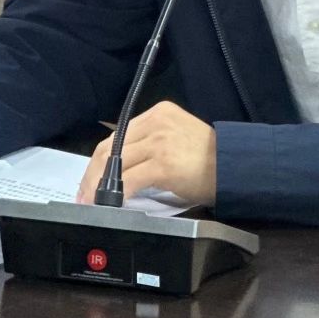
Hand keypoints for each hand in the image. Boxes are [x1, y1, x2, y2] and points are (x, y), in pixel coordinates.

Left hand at [77, 101, 216, 207]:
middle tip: (85, 195)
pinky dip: (117, 194)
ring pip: (115, 163)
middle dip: (92, 175)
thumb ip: (149, 144)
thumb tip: (119, 169)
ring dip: (100, 187)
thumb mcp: (175, 138)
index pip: (117, 135)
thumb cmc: (207, 158)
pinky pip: (130, 180)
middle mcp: (156, 122)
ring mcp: (159, 141)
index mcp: (158, 113)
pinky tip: (113, 204)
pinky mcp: (162, 162)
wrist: (233, 166)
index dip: (97, 160)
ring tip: (94, 202)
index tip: (89, 180)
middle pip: (110, 147)